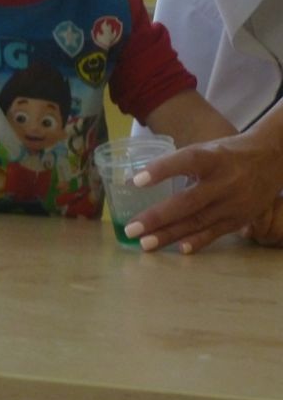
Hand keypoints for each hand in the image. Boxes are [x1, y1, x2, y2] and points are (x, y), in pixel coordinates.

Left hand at [123, 130, 282, 252]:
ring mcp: (234, 203)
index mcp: (213, 158)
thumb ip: (174, 164)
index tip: (136, 181)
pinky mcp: (240, 219)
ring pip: (198, 221)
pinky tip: (179, 249)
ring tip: (145, 244)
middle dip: (157, 217)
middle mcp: (224, 181)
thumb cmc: (226, 155)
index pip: (187, 161)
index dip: (161, 170)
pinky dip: (197, 241)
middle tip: (131, 230)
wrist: (272, 160)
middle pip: (188, 201)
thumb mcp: (204, 150)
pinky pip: (215, 233)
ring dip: (169, 235)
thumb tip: (133, 182)